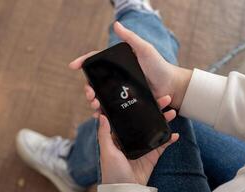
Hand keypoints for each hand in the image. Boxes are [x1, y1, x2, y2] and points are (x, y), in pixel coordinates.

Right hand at [69, 21, 191, 109]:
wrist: (172, 86)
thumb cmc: (159, 66)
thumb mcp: (145, 50)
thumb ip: (131, 39)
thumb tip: (116, 24)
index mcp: (118, 65)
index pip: (97, 62)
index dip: (84, 62)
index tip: (73, 66)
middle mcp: (117, 78)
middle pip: (96, 82)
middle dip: (88, 88)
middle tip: (89, 93)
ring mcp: (121, 91)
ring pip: (101, 96)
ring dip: (94, 101)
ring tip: (95, 105)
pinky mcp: (126, 103)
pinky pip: (111, 108)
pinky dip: (103, 112)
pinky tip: (100, 114)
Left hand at [97, 95, 178, 184]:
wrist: (125, 189)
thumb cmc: (112, 171)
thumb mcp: (106, 151)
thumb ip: (105, 134)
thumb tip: (101, 116)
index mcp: (120, 135)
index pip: (129, 116)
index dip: (137, 105)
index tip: (145, 95)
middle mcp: (132, 138)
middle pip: (145, 120)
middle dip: (155, 109)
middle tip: (165, 99)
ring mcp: (143, 146)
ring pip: (155, 129)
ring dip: (164, 120)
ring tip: (173, 112)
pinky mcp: (152, 155)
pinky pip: (162, 145)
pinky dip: (169, 139)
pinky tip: (175, 134)